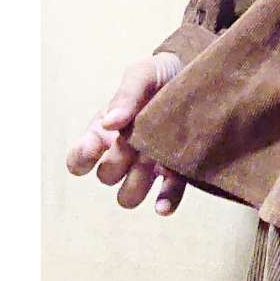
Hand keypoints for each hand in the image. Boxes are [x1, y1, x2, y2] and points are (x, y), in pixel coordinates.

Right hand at [65, 53, 187, 215]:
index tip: (97, 146)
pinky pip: (166, 197)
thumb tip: (109, 122)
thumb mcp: (142, 74)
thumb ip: (126, 94)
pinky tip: (163, 206)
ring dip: (138, 183)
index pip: (79, 158)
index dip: (82, 159)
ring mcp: (150, 165)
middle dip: (117, 164)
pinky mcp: (178, 172)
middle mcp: (124, 152)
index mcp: (106, 131)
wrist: (201, 74)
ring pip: (129, 195)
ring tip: (153, 161)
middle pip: (106, 177)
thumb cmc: (163, 74)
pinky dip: (163, 203)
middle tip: (134, 141)